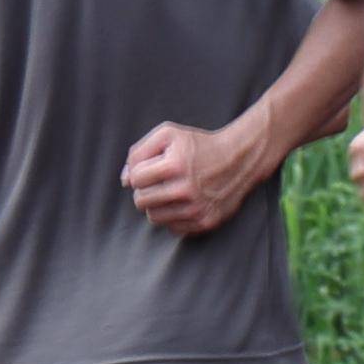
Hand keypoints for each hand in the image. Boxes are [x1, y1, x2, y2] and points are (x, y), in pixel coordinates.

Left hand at [123, 119, 261, 235]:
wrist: (239, 160)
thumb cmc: (199, 146)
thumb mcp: (168, 134)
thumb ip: (139, 152)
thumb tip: (125, 181)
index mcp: (175, 164)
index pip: (135, 179)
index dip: (139, 173)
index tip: (151, 168)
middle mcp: (185, 189)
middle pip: (140, 201)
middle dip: (145, 190)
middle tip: (159, 182)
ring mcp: (196, 209)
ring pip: (154, 217)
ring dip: (157, 205)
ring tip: (170, 192)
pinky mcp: (204, 222)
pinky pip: (172, 228)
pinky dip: (173, 217)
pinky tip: (184, 203)